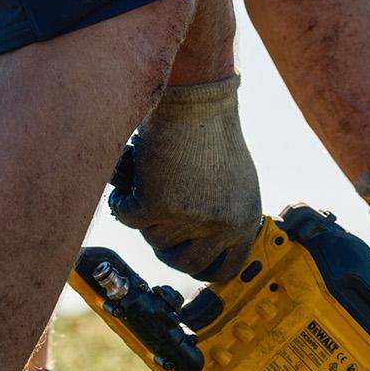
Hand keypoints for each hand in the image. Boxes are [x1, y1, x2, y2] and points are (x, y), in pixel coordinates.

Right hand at [108, 77, 263, 282]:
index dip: (201, 268)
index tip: (185, 260)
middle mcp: (222, 225)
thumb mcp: (236, 184)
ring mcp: (190, 219)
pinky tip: (132, 180)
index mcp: (245, 221)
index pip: (225, 269)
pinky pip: (129, 218)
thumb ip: (226, 217)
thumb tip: (206, 250)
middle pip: (184, 263)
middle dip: (167, 245)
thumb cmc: (211, 134)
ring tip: (154, 182)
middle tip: (159, 221)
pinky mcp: (158, 206)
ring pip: (153, 240)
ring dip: (148, 215)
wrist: (195, 101)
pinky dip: (124, 200)